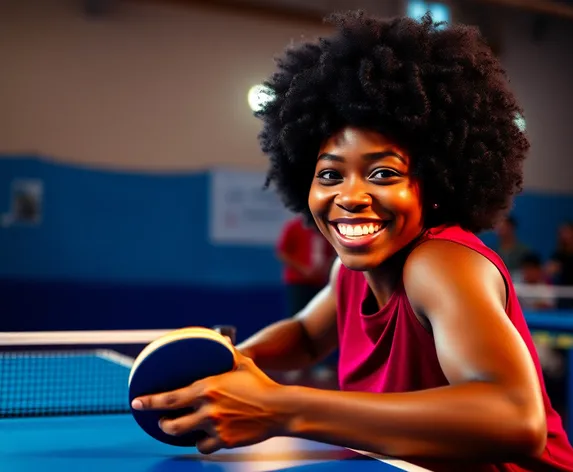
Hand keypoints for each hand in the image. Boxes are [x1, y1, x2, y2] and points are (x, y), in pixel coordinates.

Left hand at [131, 350, 288, 453]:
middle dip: (162, 423)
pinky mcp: (225, 441)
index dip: (150, 401)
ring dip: (180, 434)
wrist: (279, 409)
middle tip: (161, 420)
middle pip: (172, 424)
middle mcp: (208, 409)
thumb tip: (223, 338)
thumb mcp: (243, 364)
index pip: (170, 398)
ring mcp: (216, 427)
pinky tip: (206, 437)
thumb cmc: (261, 383)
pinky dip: (204, 442)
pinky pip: (205, 446)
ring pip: (187, 437)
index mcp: (208, 388)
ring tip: (179, 429)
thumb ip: (229, 353)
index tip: (136, 402)